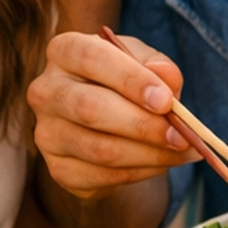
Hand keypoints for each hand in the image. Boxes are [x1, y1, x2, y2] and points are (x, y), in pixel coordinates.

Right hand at [29, 30, 192, 197]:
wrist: (106, 122)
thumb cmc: (124, 81)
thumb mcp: (142, 62)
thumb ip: (157, 65)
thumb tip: (166, 77)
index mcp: (64, 51)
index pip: (91, 58)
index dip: (130, 79)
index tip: (165, 100)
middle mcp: (45, 91)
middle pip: (90, 108)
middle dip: (143, 125)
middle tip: (181, 136)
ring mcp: (47, 133)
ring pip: (99, 149)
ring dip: (149, 154)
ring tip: (181, 151)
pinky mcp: (58, 168)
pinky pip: (103, 176)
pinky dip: (140, 172)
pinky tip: (162, 163)